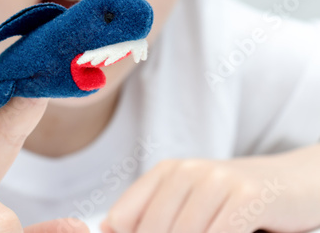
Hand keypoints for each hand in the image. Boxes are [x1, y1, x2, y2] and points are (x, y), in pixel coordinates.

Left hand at [100, 145, 319, 232]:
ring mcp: (217, 181)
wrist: (291, 182)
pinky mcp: (247, 196)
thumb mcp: (188, 200)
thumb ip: (150, 213)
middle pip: (154, 230)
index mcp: (166, 172)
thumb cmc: (234, 198)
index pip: (124, 217)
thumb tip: (106, 228)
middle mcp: (187, 171)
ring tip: (214, 231)